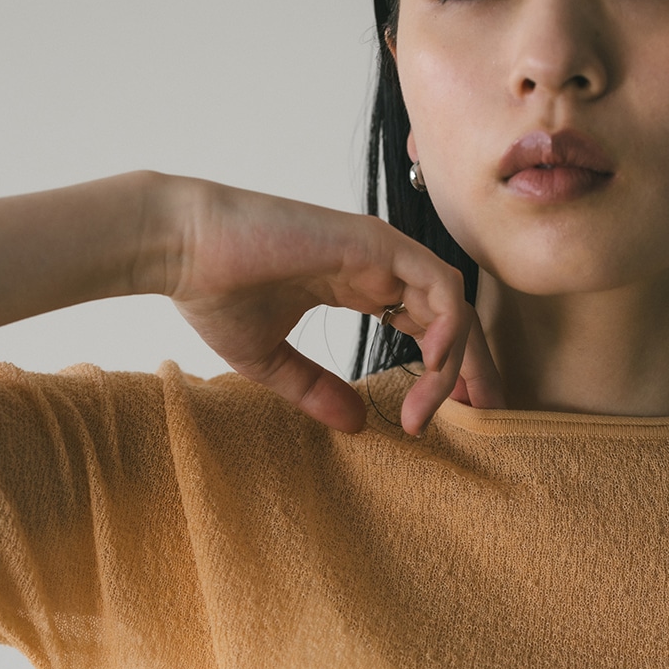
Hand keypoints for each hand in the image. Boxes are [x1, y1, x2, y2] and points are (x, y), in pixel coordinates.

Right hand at [160, 178, 504, 435]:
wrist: (182, 251)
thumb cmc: (214, 295)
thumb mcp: (272, 362)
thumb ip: (316, 390)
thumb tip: (358, 426)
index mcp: (357, 284)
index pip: (426, 324)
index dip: (445, 370)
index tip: (440, 416)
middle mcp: (377, 266)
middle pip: (452, 315)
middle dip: (476, 367)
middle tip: (486, 415)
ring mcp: (380, 251)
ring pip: (453, 304)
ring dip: (462, 358)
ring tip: (453, 405)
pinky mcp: (375, 242)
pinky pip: (439, 285)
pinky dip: (450, 327)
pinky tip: (438, 368)